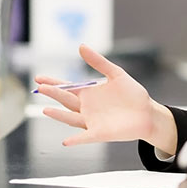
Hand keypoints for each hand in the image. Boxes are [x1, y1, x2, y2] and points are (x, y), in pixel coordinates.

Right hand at [34, 44, 175, 152]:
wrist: (148, 112)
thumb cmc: (132, 94)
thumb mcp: (116, 74)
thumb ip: (99, 62)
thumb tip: (81, 46)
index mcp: (89, 93)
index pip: (67, 87)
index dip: (53, 83)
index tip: (39, 78)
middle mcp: (87, 108)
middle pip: (66, 100)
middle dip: (53, 94)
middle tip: (40, 87)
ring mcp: (92, 121)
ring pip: (71, 118)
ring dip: (59, 115)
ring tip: (45, 109)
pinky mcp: (100, 133)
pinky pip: (85, 137)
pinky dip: (76, 140)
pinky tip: (66, 141)